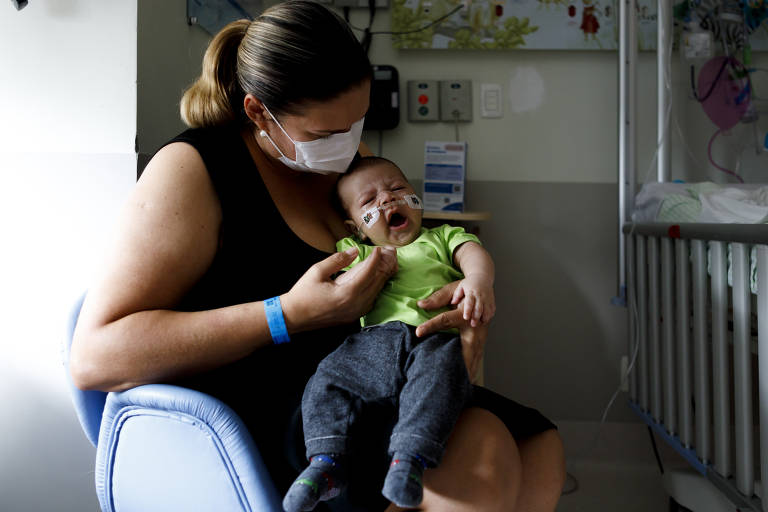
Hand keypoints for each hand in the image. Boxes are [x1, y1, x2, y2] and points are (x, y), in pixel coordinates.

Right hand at [281, 246, 396, 332]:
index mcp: (347, 293)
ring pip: (376, 293)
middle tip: (389, 254)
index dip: (375, 259)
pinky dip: (375, 290)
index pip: (368, 273)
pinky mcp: (353, 317)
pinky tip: (376, 281)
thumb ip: (337, 260)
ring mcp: (355, 313)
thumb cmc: (302, 294)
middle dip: (384, 267)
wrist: (293, 317)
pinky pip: (370, 301)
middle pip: (377, 283)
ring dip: (382, 278)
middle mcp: (355, 305)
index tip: (379, 249)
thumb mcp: (317, 271)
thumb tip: (354, 251)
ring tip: (386, 265)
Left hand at [415, 280, 487, 382]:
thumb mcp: (452, 289)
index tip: (418, 332)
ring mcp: (480, 336)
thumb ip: (437, 298)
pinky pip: (477, 357)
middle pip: (466, 350)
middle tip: (451, 381)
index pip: (445, 320)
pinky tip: (469, 381)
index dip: (430, 326)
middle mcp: (474, 327)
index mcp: (465, 314)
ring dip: (469, 372)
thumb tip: (420, 304)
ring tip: (462, 387)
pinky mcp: (481, 341)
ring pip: (475, 357)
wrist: (484, 288)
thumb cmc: (466, 289)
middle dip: (461, 367)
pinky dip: (473, 369)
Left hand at [449, 274, 494, 326]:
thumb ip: (456, 295)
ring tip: (480, 324)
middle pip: (479, 308)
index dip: (468, 310)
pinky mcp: (492, 301)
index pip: (470, 302)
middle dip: (476, 317)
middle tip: (473, 324)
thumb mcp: (461, 286)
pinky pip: (492, 310)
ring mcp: (487, 299)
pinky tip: (485, 321)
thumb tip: (452, 302)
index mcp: (472, 292)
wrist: (483, 277)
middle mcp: (480, 296)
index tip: (465, 317)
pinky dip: (489, 316)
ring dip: (484, 318)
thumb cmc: (470, 283)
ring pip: (487, 310)